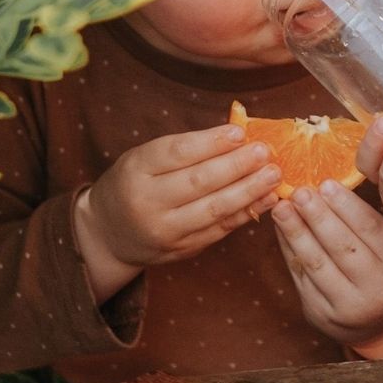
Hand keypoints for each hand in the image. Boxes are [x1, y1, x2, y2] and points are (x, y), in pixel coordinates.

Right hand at [76, 124, 282, 287]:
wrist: (108, 234)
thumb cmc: (136, 182)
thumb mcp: (146, 158)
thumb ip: (186, 147)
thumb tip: (238, 134)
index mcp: (137, 170)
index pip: (177, 153)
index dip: (211, 143)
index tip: (241, 132)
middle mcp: (147, 202)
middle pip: (198, 182)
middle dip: (237, 166)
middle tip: (265, 152)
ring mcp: (165, 231)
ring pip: (213, 209)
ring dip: (249, 191)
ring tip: (274, 174)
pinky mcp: (182, 249)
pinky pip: (220, 230)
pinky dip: (247, 212)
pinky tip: (268, 198)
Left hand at [272, 179, 382, 354]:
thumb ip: (366, 223)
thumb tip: (327, 188)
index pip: (371, 230)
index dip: (347, 206)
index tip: (326, 183)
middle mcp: (374, 288)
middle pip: (342, 248)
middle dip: (318, 217)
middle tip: (300, 191)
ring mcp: (345, 306)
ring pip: (317, 264)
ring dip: (296, 233)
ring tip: (282, 208)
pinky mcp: (319, 315)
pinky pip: (300, 278)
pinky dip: (288, 250)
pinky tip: (281, 230)